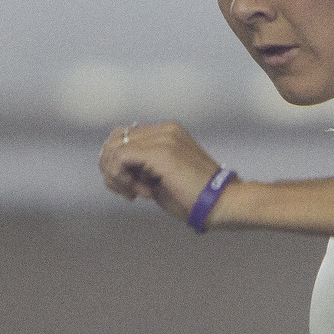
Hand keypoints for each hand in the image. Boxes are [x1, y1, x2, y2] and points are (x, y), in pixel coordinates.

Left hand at [98, 122, 226, 225]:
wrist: (222, 204)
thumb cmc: (194, 199)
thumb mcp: (160, 180)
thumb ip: (140, 170)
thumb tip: (113, 171)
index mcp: (167, 133)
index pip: (124, 137)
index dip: (116, 165)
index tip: (129, 190)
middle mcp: (165, 130)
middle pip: (115, 139)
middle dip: (111, 170)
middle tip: (128, 193)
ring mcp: (164, 138)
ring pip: (114, 148)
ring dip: (117, 176)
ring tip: (137, 194)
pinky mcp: (161, 152)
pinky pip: (120, 158)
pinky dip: (122, 178)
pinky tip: (141, 193)